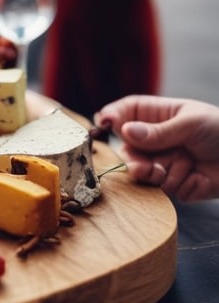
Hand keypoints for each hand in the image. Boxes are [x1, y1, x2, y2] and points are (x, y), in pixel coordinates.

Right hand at [95, 95, 218, 201]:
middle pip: (127, 150)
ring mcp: (162, 162)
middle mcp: (154, 139)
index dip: (111, 118)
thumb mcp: (190, 123)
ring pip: (143, 173)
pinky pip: (166, 189)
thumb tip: (123, 130)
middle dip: (136, 161)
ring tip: (182, 168)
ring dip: (163, 174)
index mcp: (155, 115)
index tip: (104, 124)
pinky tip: (198, 177)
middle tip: (147, 168)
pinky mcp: (175, 184)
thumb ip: (157, 131)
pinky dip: (182, 184)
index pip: (123, 113)